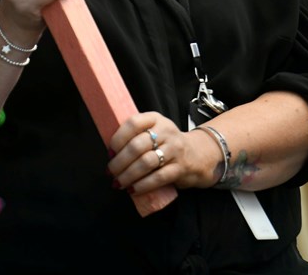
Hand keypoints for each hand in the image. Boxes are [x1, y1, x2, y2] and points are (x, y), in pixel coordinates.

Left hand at [107, 112, 221, 194]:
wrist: (197, 154)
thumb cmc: (167, 143)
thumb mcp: (155, 130)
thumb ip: (137, 135)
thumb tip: (110, 152)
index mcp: (155, 119)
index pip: (133, 123)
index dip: (118, 138)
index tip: (110, 152)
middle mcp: (166, 131)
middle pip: (137, 146)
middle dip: (120, 162)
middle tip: (110, 172)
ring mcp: (175, 149)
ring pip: (146, 162)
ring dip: (128, 175)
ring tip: (119, 183)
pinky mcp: (180, 167)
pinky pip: (158, 177)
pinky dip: (143, 185)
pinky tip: (133, 189)